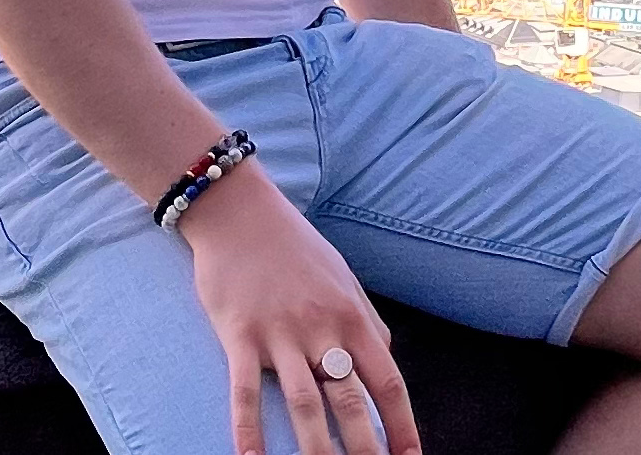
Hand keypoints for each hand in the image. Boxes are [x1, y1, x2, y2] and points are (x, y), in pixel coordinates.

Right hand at [181, 165, 420, 454]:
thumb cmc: (293, 246)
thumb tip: (386, 358)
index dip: (402, 426)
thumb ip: (364, 319)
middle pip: (350, 403)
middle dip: (366, 451)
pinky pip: (244, 393)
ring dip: (318, 452)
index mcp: (350, 314)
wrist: (238, 209)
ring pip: (305, 405)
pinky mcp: (239, 334)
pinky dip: (249, 432)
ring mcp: (279, 333)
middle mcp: (320, 327)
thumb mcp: (341, 276)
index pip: (387, 382)